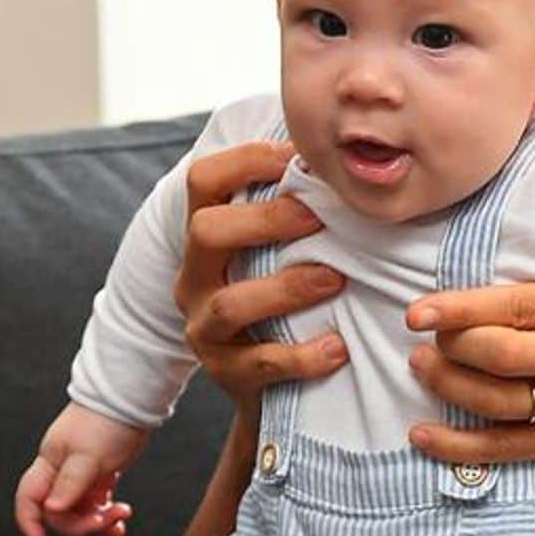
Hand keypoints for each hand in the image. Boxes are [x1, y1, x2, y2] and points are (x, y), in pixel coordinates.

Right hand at [14, 402, 145, 535]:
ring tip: (120, 513)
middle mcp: (62, 468)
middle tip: (103, 520)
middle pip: (58, 511)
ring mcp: (81, 471)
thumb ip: (70, 483)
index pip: (29, 496)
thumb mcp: (88, 454)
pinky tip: (120, 517)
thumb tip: (52, 509)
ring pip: (80, 509)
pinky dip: (107, 513)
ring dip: (98, 519)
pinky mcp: (100, 472)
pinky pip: (97, 502)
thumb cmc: (107, 419)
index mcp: (51, 460)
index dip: (29, 520)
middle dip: (80, 522)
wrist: (131, 398)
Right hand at [173, 140, 348, 426]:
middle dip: (264, 220)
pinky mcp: (225, 373)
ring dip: (286, 288)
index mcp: (204, 233)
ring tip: (335, 279)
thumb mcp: (272, 247)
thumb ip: (292, 204)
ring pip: (230, 303)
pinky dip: (300, 356)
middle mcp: (194, 275)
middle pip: (206, 231)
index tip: (296, 155)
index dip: (245, 160)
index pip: (203, 180)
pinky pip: (258, 365)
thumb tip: (340, 150)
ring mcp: (204, 326)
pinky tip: (337, 348)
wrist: (265, 384)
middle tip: (317, 216)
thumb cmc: (279, 292)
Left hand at [404, 280, 534, 468]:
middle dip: (449, 349)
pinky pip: (510, 447)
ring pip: (499, 401)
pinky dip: (461, 446)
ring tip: (421, 369)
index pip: (508, 307)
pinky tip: (424, 436)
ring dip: (448, 386)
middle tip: (422, 342)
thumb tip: (470, 296)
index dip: (457, 310)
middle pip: (498, 356)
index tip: (417, 312)